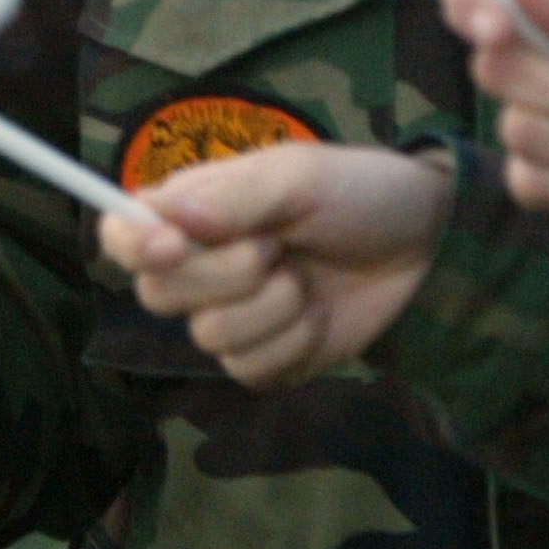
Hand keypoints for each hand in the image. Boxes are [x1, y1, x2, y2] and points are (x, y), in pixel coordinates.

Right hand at [99, 142, 452, 386]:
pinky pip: (249, 372)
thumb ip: (230, 197)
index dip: (130, 244)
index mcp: (193, 209)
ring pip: (208, 338)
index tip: (169, 246)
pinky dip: (290, 345)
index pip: (120, 231)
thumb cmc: (355, 191)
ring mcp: (233, 316)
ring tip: (305, 276)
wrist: (427, 245)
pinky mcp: (268, 360)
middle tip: (275, 247)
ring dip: (269, 310)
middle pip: (158, 293)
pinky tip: (316, 316)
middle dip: (223, 276)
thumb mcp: (296, 176)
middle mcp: (200, 264)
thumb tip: (162, 217)